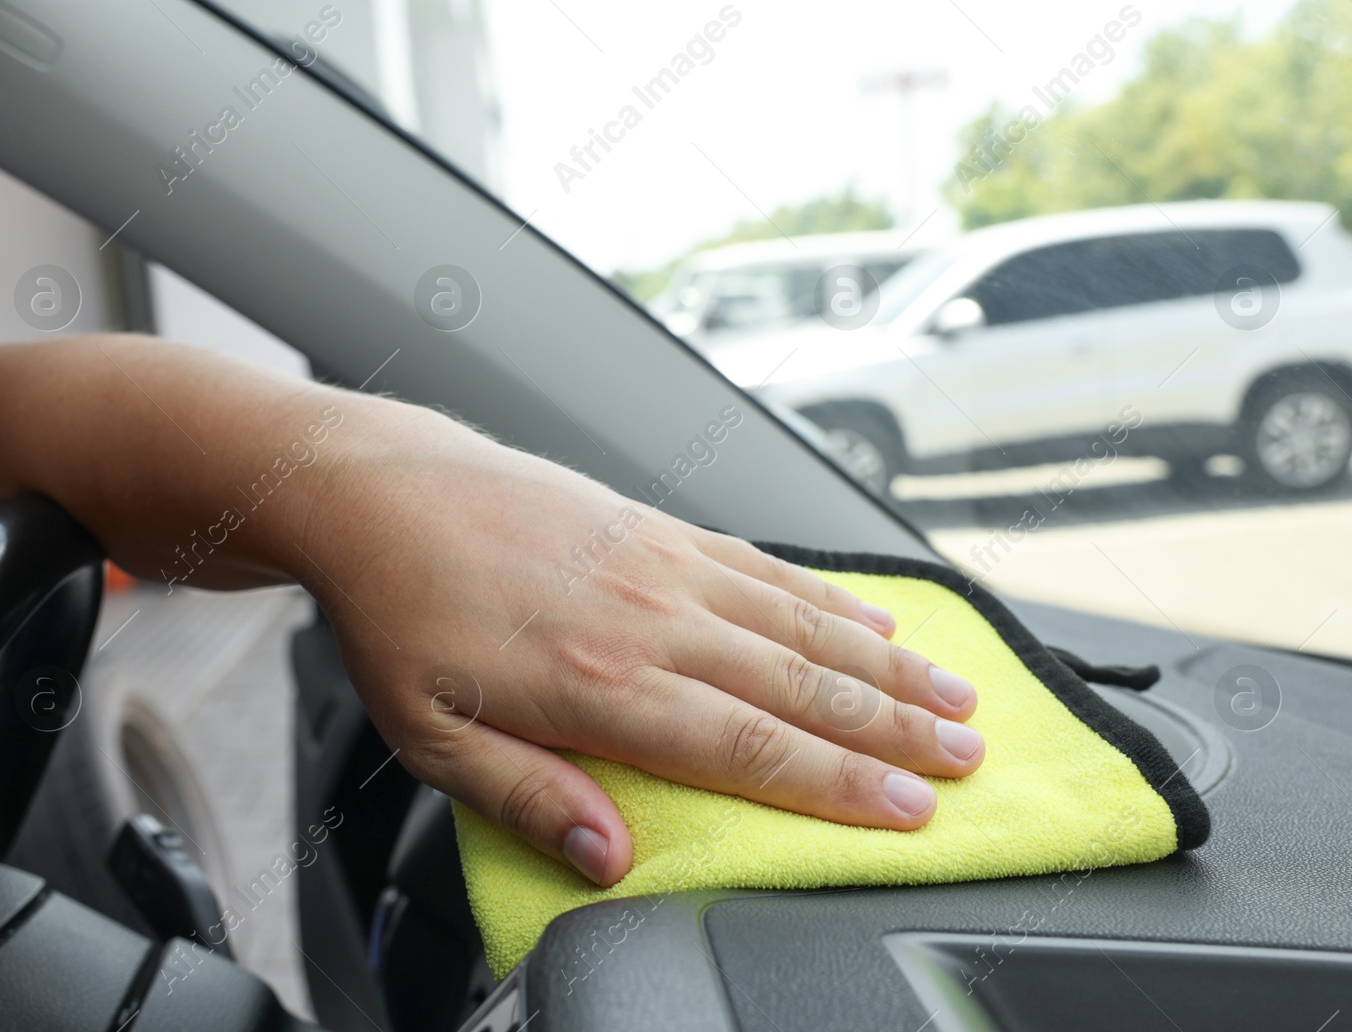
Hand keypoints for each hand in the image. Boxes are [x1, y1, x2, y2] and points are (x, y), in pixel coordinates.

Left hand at [302, 403, 983, 886]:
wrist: (382, 492)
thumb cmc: (402, 612)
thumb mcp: (434, 737)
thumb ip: (531, 799)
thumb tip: (611, 858)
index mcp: (603, 683)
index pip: (751, 748)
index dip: (841, 784)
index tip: (912, 807)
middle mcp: (653, 618)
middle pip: (801, 686)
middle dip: (895, 729)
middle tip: (969, 757)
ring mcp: (665, 564)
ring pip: (802, 623)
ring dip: (886, 665)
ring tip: (954, 694)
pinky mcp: (660, 527)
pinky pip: (767, 566)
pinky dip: (830, 596)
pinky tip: (875, 617)